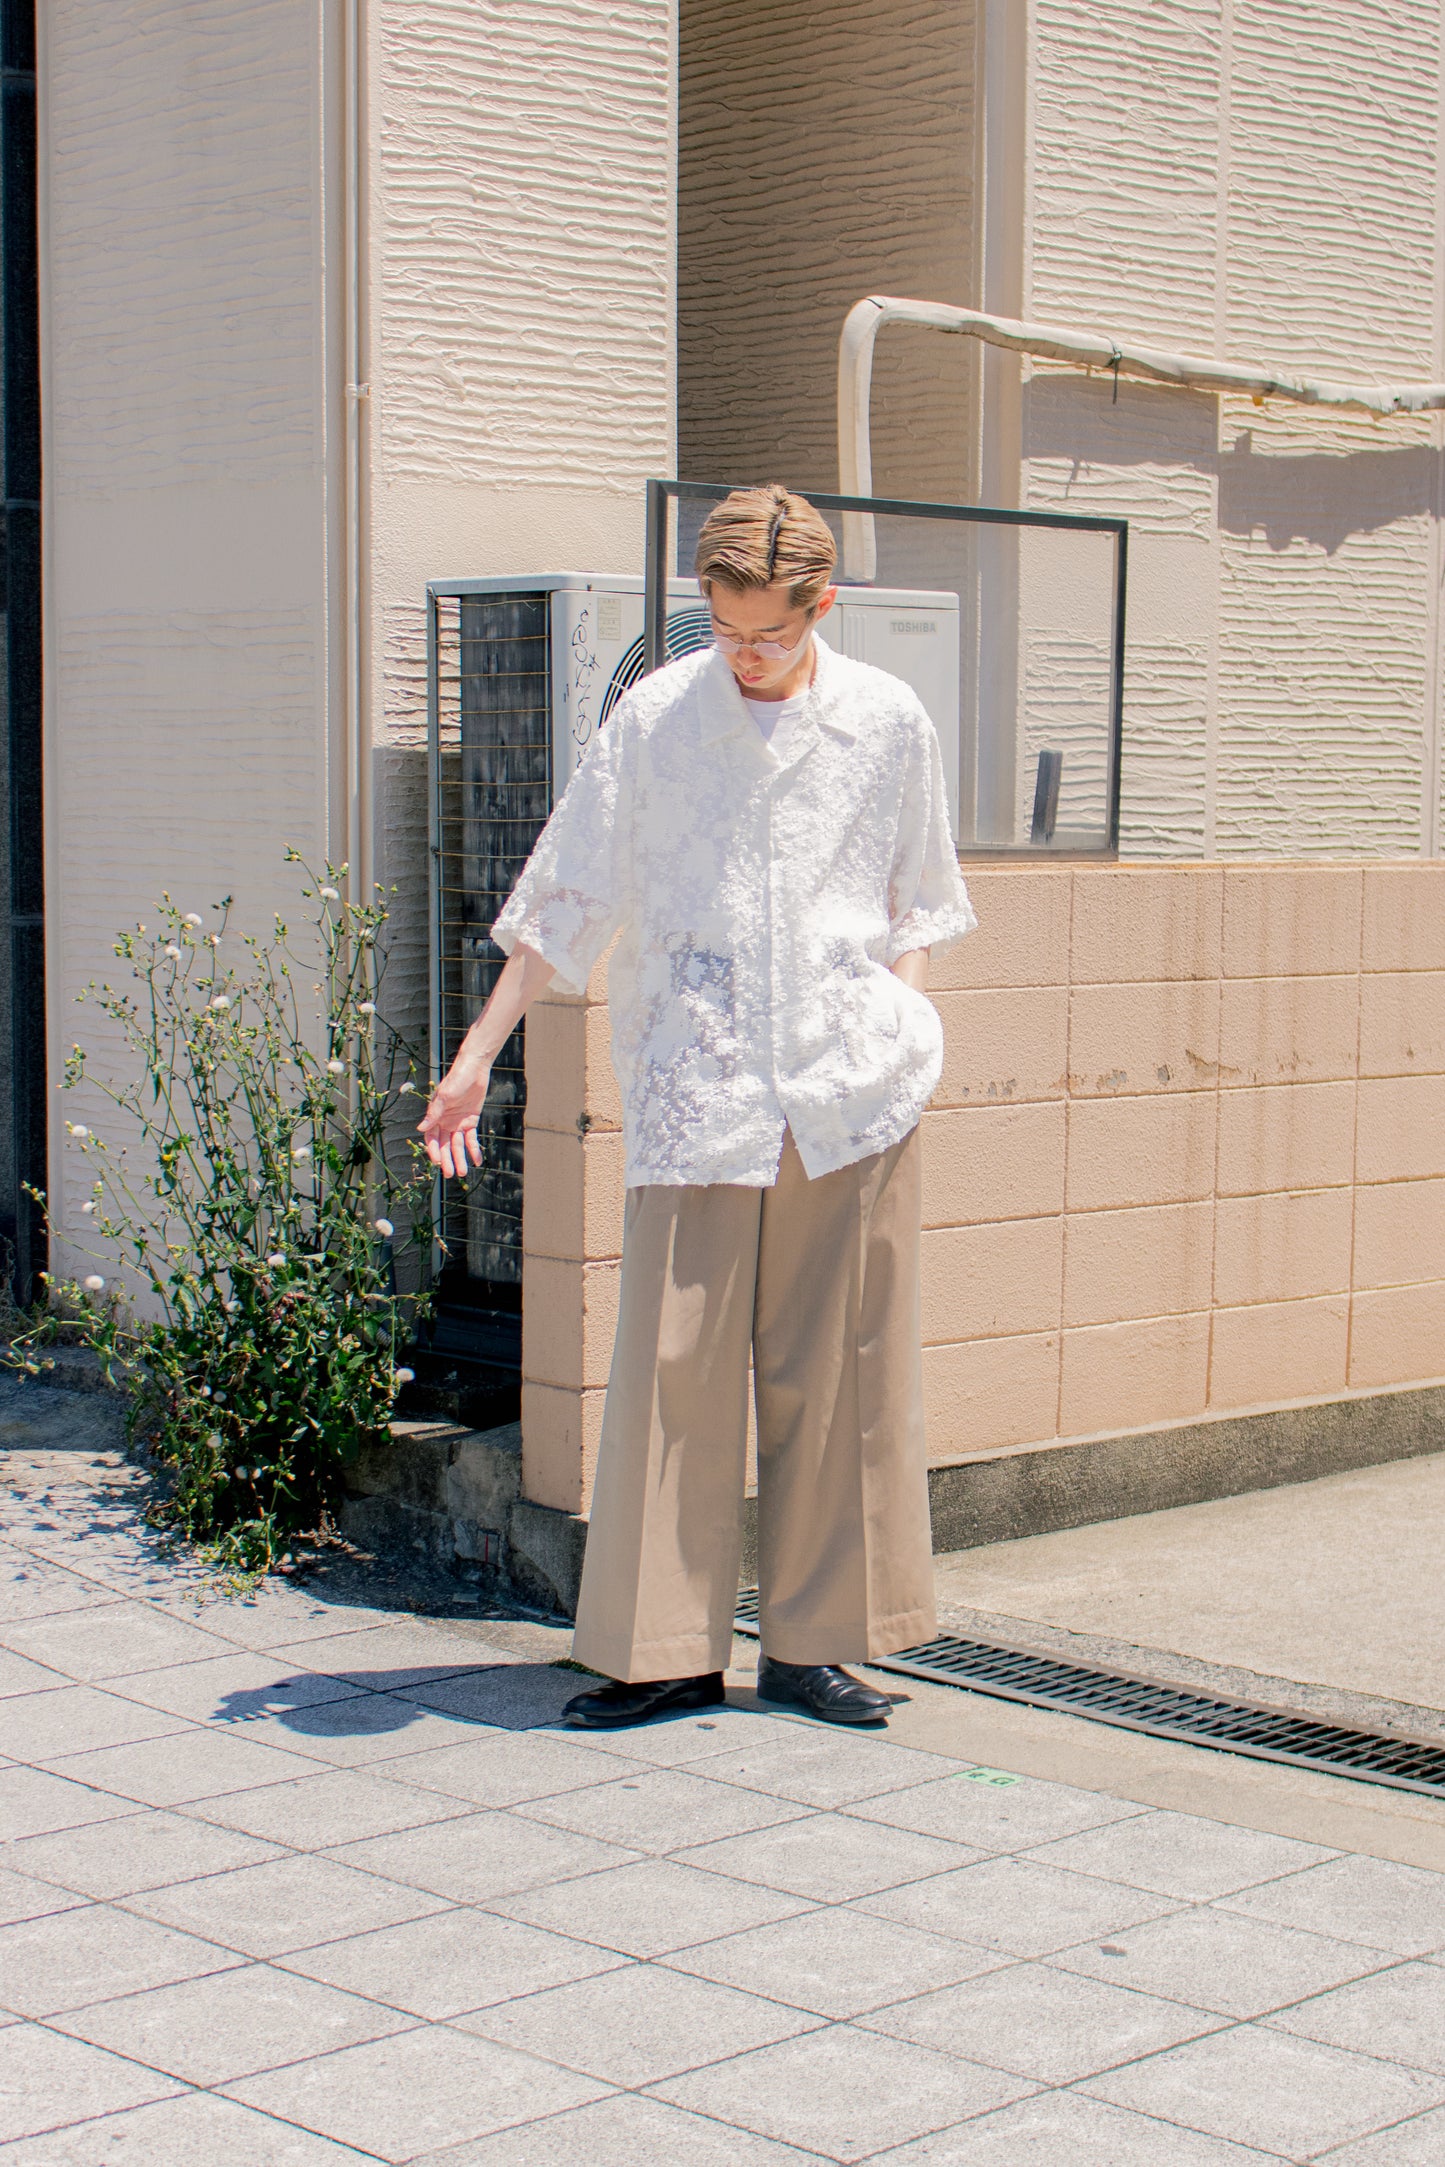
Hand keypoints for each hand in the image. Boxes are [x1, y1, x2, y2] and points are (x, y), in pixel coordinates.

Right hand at [419, 1052, 491, 1178]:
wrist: (475, 1069)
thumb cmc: (456, 1079)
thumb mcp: (444, 1096)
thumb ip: (434, 1113)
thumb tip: (420, 1128)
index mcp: (435, 1116)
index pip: (432, 1138)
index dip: (434, 1150)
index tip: (437, 1162)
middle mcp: (445, 1121)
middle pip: (445, 1145)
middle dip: (447, 1160)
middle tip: (451, 1174)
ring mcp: (458, 1122)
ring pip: (458, 1145)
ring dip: (460, 1158)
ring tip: (463, 1172)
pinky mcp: (471, 1121)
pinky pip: (472, 1139)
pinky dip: (474, 1149)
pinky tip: (477, 1161)